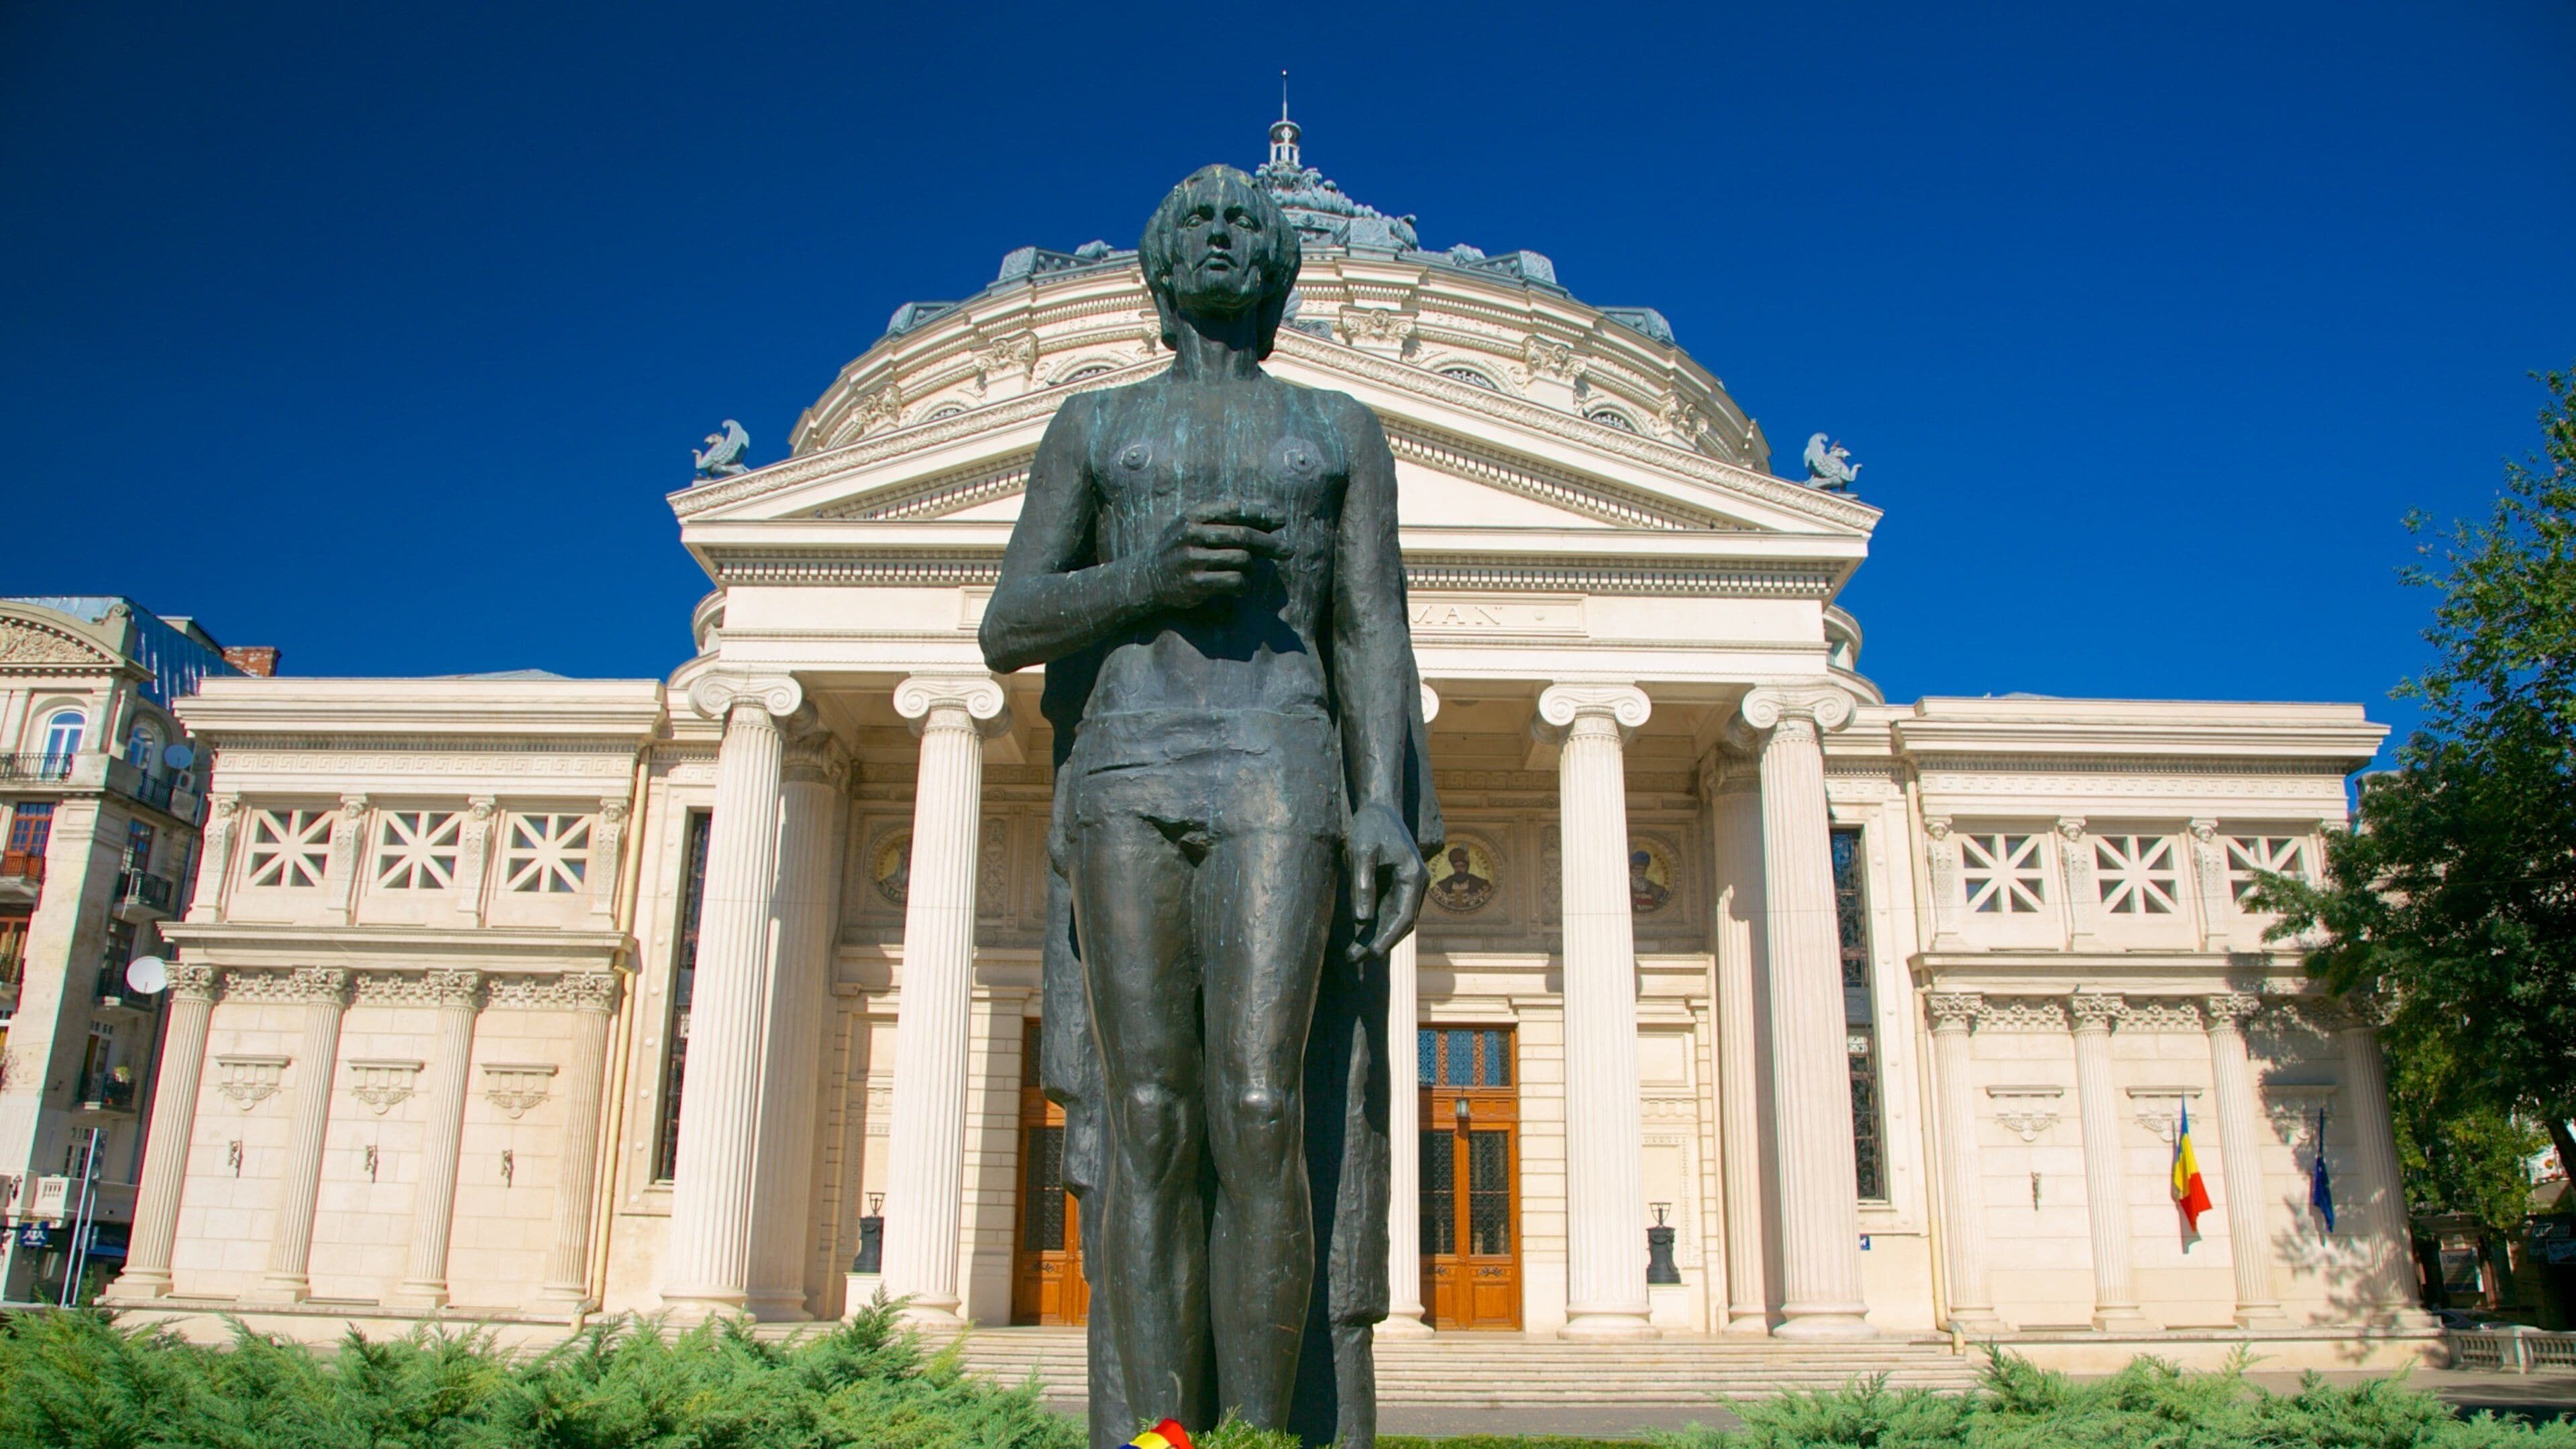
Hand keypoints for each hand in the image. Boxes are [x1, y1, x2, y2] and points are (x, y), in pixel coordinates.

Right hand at [1138, 500, 1288, 607]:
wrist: (1148, 577)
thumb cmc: (1181, 547)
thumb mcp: (1196, 524)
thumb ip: (1228, 518)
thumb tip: (1271, 517)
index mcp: (1194, 514)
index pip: (1235, 509)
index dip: (1261, 513)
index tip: (1281, 519)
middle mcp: (1192, 534)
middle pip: (1243, 535)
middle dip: (1270, 543)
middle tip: (1288, 551)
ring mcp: (1192, 559)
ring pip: (1242, 559)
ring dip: (1252, 568)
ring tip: (1248, 571)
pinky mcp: (1195, 583)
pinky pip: (1234, 581)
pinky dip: (1244, 585)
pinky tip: (1241, 587)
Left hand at [1345, 801, 1426, 964]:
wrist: (1379, 807)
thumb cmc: (1370, 826)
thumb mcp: (1361, 852)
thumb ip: (1362, 885)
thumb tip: (1362, 919)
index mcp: (1412, 876)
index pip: (1403, 916)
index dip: (1387, 938)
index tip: (1372, 954)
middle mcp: (1415, 884)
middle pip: (1400, 922)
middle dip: (1378, 943)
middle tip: (1354, 959)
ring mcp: (1407, 886)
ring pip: (1393, 919)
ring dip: (1375, 937)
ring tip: (1352, 955)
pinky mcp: (1396, 885)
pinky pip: (1387, 910)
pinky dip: (1374, 924)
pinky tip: (1357, 937)